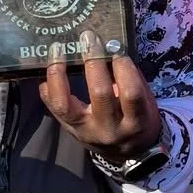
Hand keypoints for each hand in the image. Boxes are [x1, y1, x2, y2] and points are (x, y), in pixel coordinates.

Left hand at [38, 32, 161, 158]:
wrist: (127, 153)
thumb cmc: (137, 120)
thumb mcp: (144, 104)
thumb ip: (131, 80)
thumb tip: (111, 47)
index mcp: (134, 123)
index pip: (131, 94)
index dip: (124, 69)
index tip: (117, 50)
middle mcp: (109, 130)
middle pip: (100, 94)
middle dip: (94, 63)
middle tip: (89, 38)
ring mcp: (85, 132)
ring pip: (65, 104)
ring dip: (59, 74)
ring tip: (58, 50)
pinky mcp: (69, 130)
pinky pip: (52, 107)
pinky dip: (48, 86)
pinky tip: (48, 68)